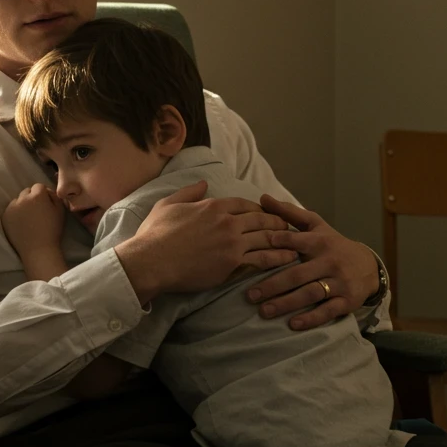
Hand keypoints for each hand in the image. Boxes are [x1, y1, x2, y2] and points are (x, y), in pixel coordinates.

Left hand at [2, 183, 66, 265]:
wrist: (38, 250)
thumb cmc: (52, 230)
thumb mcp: (60, 211)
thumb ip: (55, 196)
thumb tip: (48, 191)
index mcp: (37, 196)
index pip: (39, 186)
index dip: (43, 194)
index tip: (46, 203)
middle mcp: (23, 198)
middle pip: (27, 191)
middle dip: (32, 197)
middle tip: (37, 210)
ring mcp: (12, 207)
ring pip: (18, 199)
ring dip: (23, 204)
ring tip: (29, 216)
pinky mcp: (5, 216)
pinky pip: (11, 209)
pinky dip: (16, 212)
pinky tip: (22, 222)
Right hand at [115, 180, 294, 303]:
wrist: (150, 262)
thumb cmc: (155, 234)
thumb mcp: (168, 204)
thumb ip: (189, 192)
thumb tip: (203, 183)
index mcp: (213, 205)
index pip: (246, 204)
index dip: (260, 208)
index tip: (268, 213)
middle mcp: (227, 221)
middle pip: (262, 218)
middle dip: (278, 222)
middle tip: (289, 228)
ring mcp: (232, 242)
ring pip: (267, 237)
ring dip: (283, 240)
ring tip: (296, 244)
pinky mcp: (233, 263)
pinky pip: (262, 258)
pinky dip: (278, 257)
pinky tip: (288, 259)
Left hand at [248, 195, 379, 330]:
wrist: (368, 266)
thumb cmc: (332, 244)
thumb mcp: (316, 226)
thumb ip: (289, 213)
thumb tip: (262, 197)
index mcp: (320, 242)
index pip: (296, 241)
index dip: (278, 244)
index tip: (256, 249)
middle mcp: (329, 261)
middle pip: (298, 274)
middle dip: (273, 285)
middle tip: (250, 295)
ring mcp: (339, 282)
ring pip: (311, 293)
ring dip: (287, 304)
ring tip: (264, 311)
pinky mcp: (346, 301)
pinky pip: (327, 311)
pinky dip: (310, 318)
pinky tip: (293, 325)